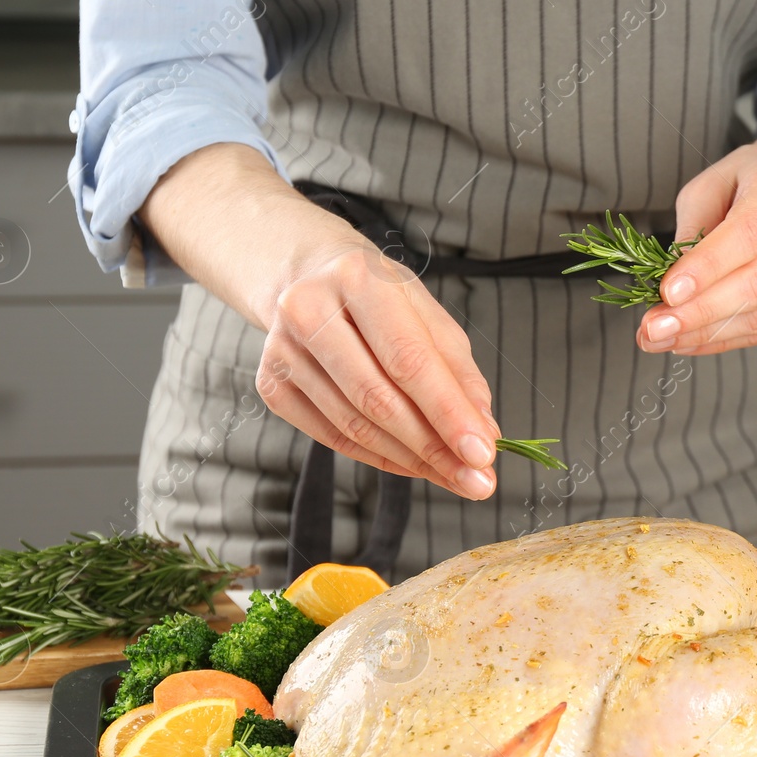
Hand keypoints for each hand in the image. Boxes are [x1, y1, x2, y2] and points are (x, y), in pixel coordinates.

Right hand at [141, 144, 500, 499]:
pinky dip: (380, 458)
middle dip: (435, 448)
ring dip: (411, 460)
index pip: (408, 359)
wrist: (307, 276)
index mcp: (357, 278)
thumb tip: (484, 432)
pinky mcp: (272, 384)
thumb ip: (458, 372)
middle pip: (378, 399)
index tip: (484, 453)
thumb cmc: (378, 296)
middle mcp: (309, 310)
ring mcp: (282, 350)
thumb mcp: (427, 315)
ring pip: (355, 425)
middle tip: (478, 481)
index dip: (447, 412)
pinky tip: (413, 464)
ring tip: (454, 476)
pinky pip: (333, 437)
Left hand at [637, 99, 756, 356]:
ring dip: (706, 335)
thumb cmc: (753, 181)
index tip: (667, 294)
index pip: (748, 234)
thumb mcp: (712, 184)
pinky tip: (691, 339)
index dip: (707, 269)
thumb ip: (692, 229)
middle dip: (699, 314)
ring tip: (661, 338)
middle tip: (652, 329)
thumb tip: (672, 289)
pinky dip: (726, 340)